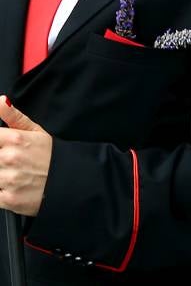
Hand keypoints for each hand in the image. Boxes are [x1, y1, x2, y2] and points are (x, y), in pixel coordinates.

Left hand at [0, 97, 51, 216]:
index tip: (3, 149)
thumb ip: (12, 116)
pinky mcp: (9, 199)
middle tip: (9, 162)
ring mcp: (9, 179)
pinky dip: (0, 192)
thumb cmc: (53, 155)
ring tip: (12, 176)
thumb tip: (0, 101)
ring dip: (0, 177)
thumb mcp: (37, 131)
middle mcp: (9, 158)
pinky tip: (11, 188)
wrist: (74, 180)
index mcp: (14, 139)